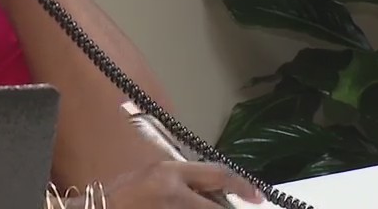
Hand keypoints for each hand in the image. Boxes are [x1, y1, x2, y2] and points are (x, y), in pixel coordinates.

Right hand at [104, 161, 263, 207]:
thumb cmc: (119, 195)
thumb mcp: (151, 176)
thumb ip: (180, 179)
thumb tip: (212, 190)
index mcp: (169, 173)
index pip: (217, 175)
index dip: (242, 186)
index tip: (259, 196)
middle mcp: (174, 194)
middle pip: (217, 206)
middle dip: (225, 208)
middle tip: (236, 206)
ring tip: (190, 205)